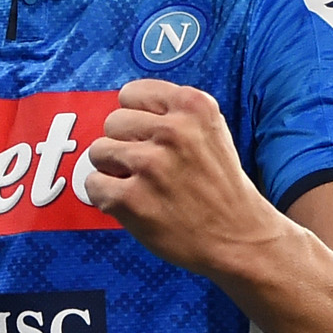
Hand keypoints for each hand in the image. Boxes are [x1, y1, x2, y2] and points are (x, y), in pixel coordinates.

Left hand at [83, 79, 289, 274]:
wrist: (239, 238)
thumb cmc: (220, 186)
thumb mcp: (211, 131)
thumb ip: (172, 114)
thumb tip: (123, 109)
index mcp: (193, 106)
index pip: (130, 94)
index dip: (135, 118)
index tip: (147, 137)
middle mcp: (173, 131)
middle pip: (112, 122)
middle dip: (124, 144)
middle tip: (148, 168)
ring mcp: (151, 164)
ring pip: (99, 151)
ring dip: (113, 170)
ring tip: (141, 185)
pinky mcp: (132, 198)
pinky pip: (93, 184)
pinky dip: (106, 197)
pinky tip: (133, 204)